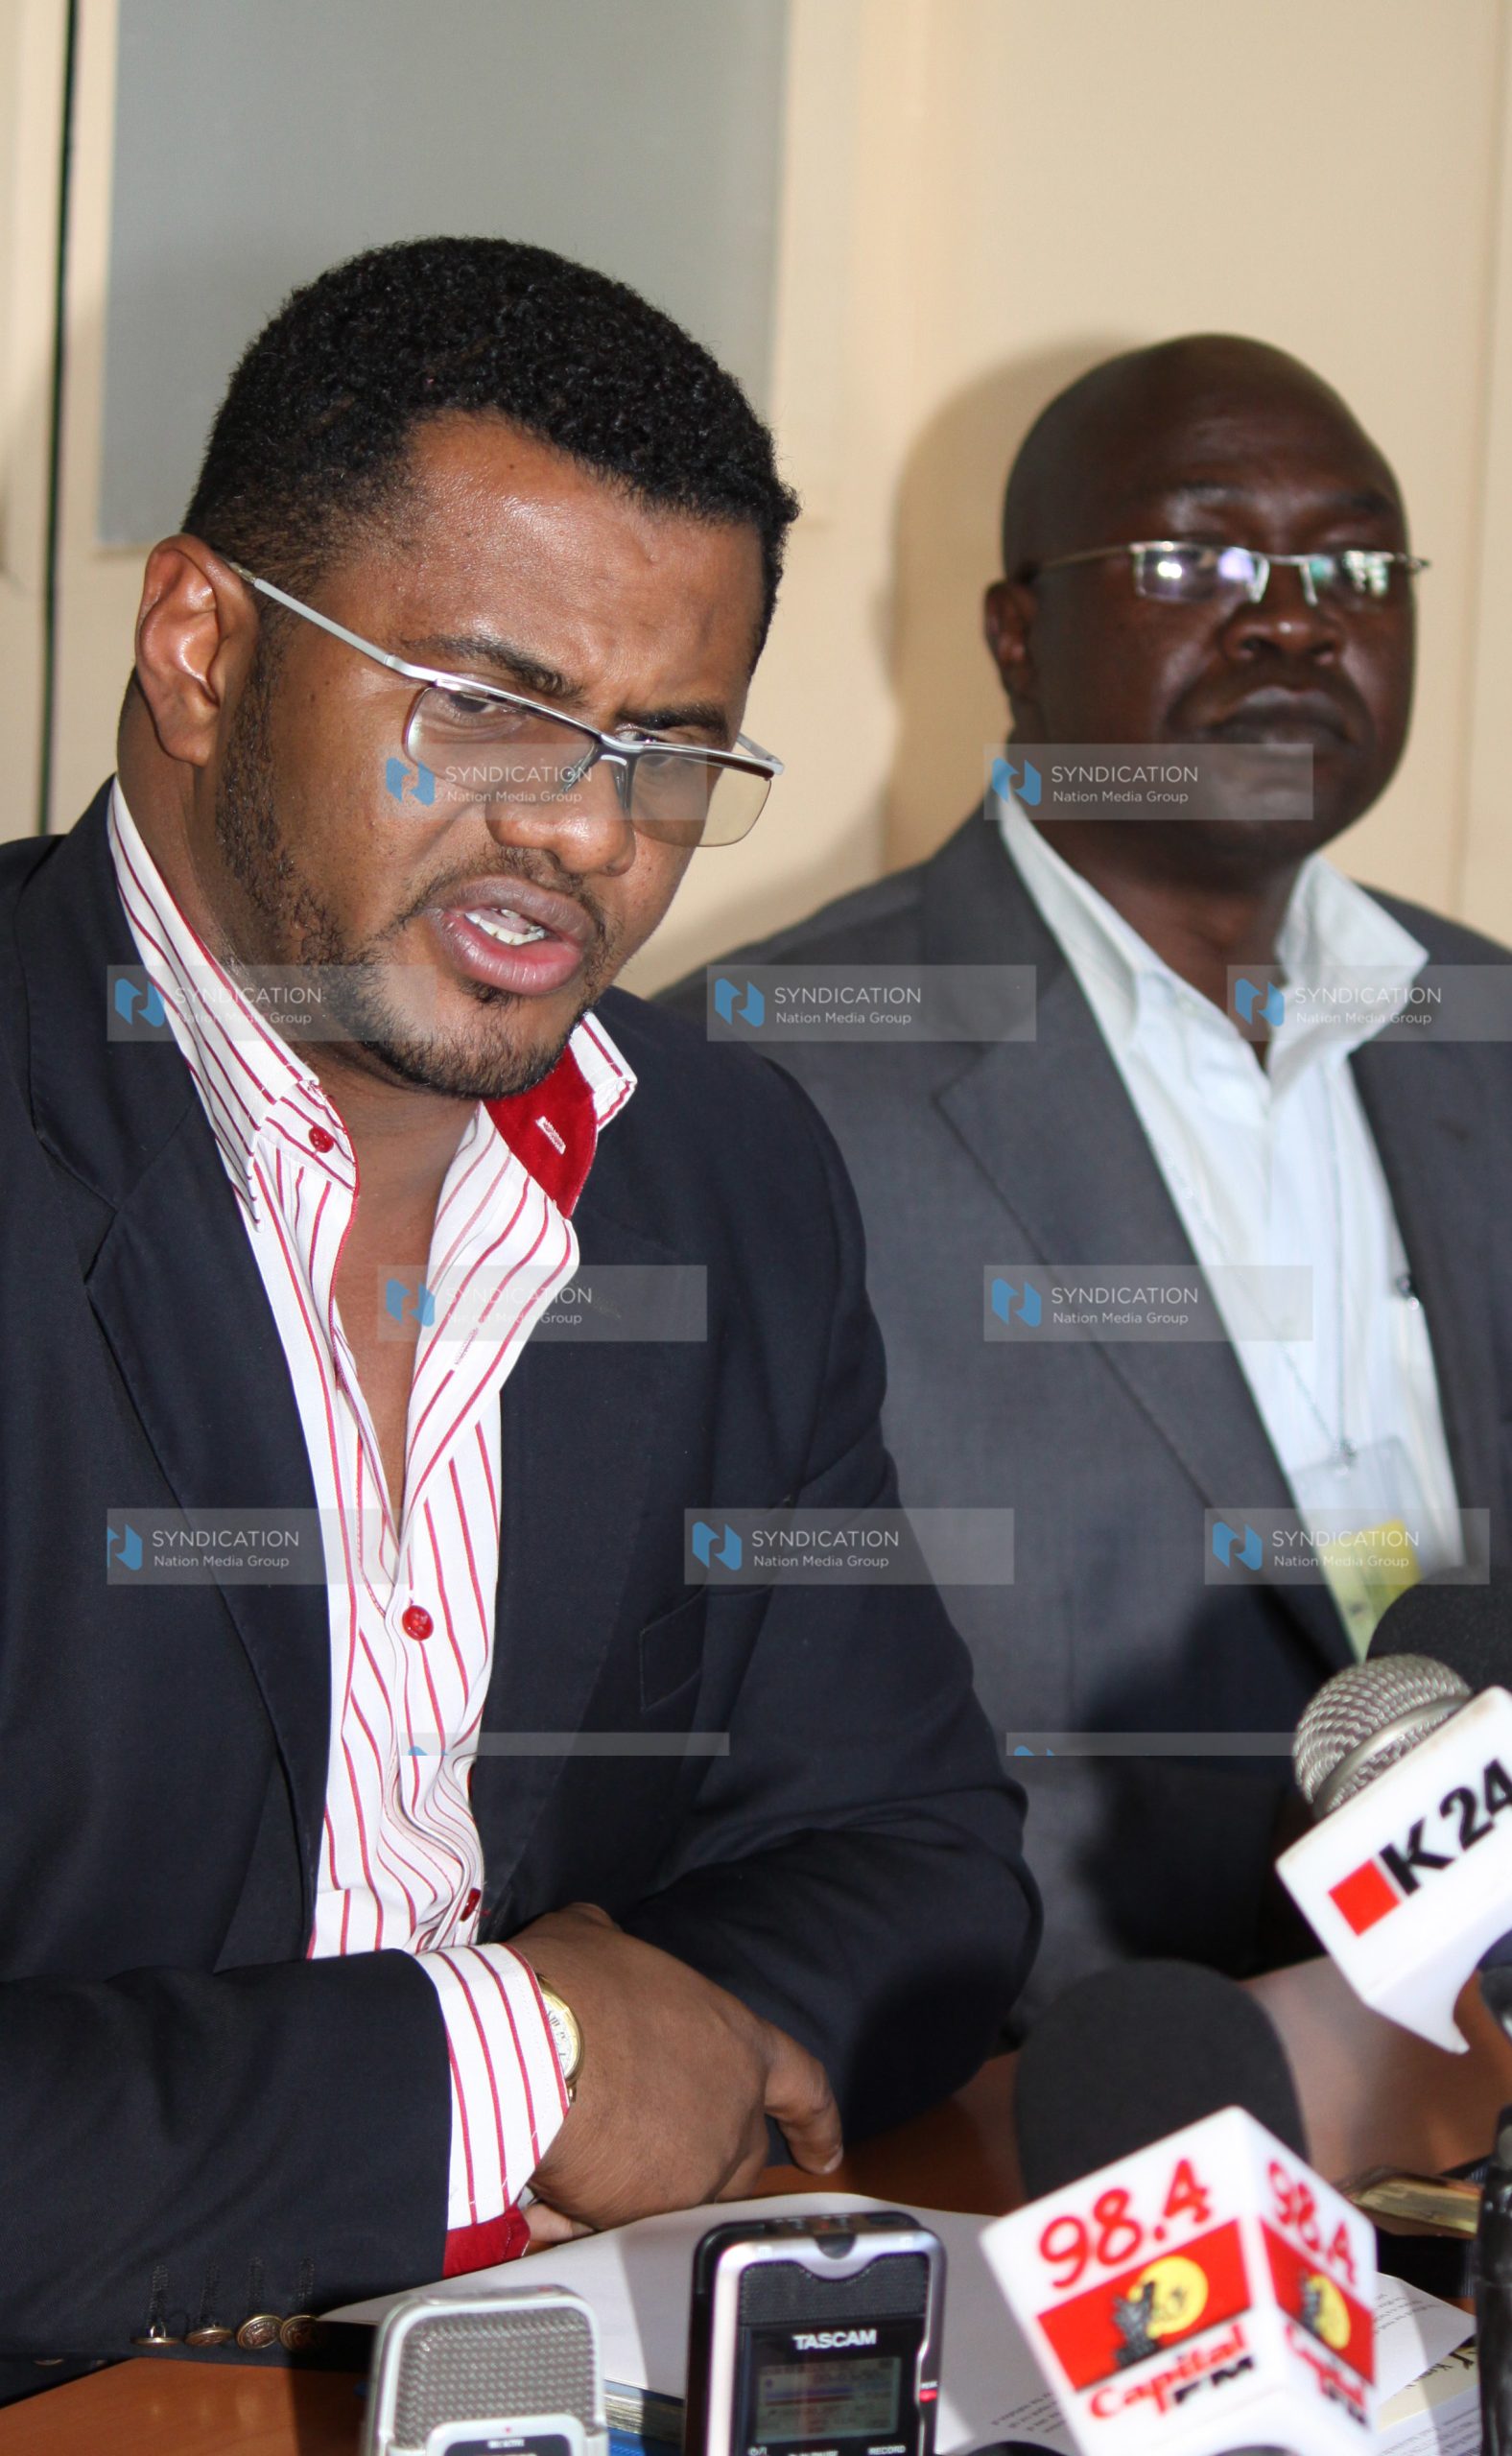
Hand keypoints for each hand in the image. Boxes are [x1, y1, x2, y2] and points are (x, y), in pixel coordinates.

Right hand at [512, 1902, 841, 2233]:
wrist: (531, 2052)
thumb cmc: (571, 1988)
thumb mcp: (599, 1938)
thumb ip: (620, 1954)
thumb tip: (599, 1948)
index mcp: (738, 2042)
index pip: (802, 2087)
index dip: (815, 2122)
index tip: (823, 2153)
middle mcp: (732, 2114)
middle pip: (741, 2158)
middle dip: (700, 2159)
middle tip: (642, 2141)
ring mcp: (697, 2172)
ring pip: (683, 2199)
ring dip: (644, 2188)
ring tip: (585, 2158)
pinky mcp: (649, 2215)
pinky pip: (623, 2225)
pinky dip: (588, 2215)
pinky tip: (547, 2195)